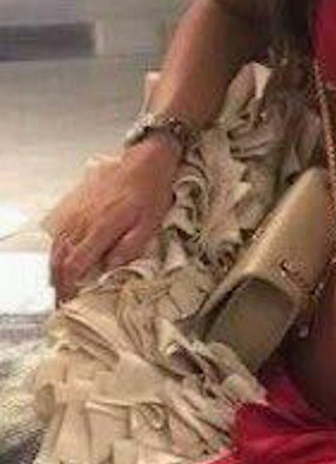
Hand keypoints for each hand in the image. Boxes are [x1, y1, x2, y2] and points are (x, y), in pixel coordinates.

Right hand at [48, 137, 180, 303]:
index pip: (76, 264)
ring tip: (60, 286)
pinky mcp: (75, 206)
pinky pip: (59, 233)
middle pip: (61, 259)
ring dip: (55, 269)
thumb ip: (129, 248)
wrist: (144, 162)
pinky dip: (56, 251)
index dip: (70, 286)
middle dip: (60, 283)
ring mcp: (76, 212)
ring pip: (57, 247)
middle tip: (63, 300)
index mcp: (102, 228)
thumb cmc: (150, 193)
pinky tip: (60, 260)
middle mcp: (83, 221)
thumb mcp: (149, 224)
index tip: (71, 301)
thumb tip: (110, 269)